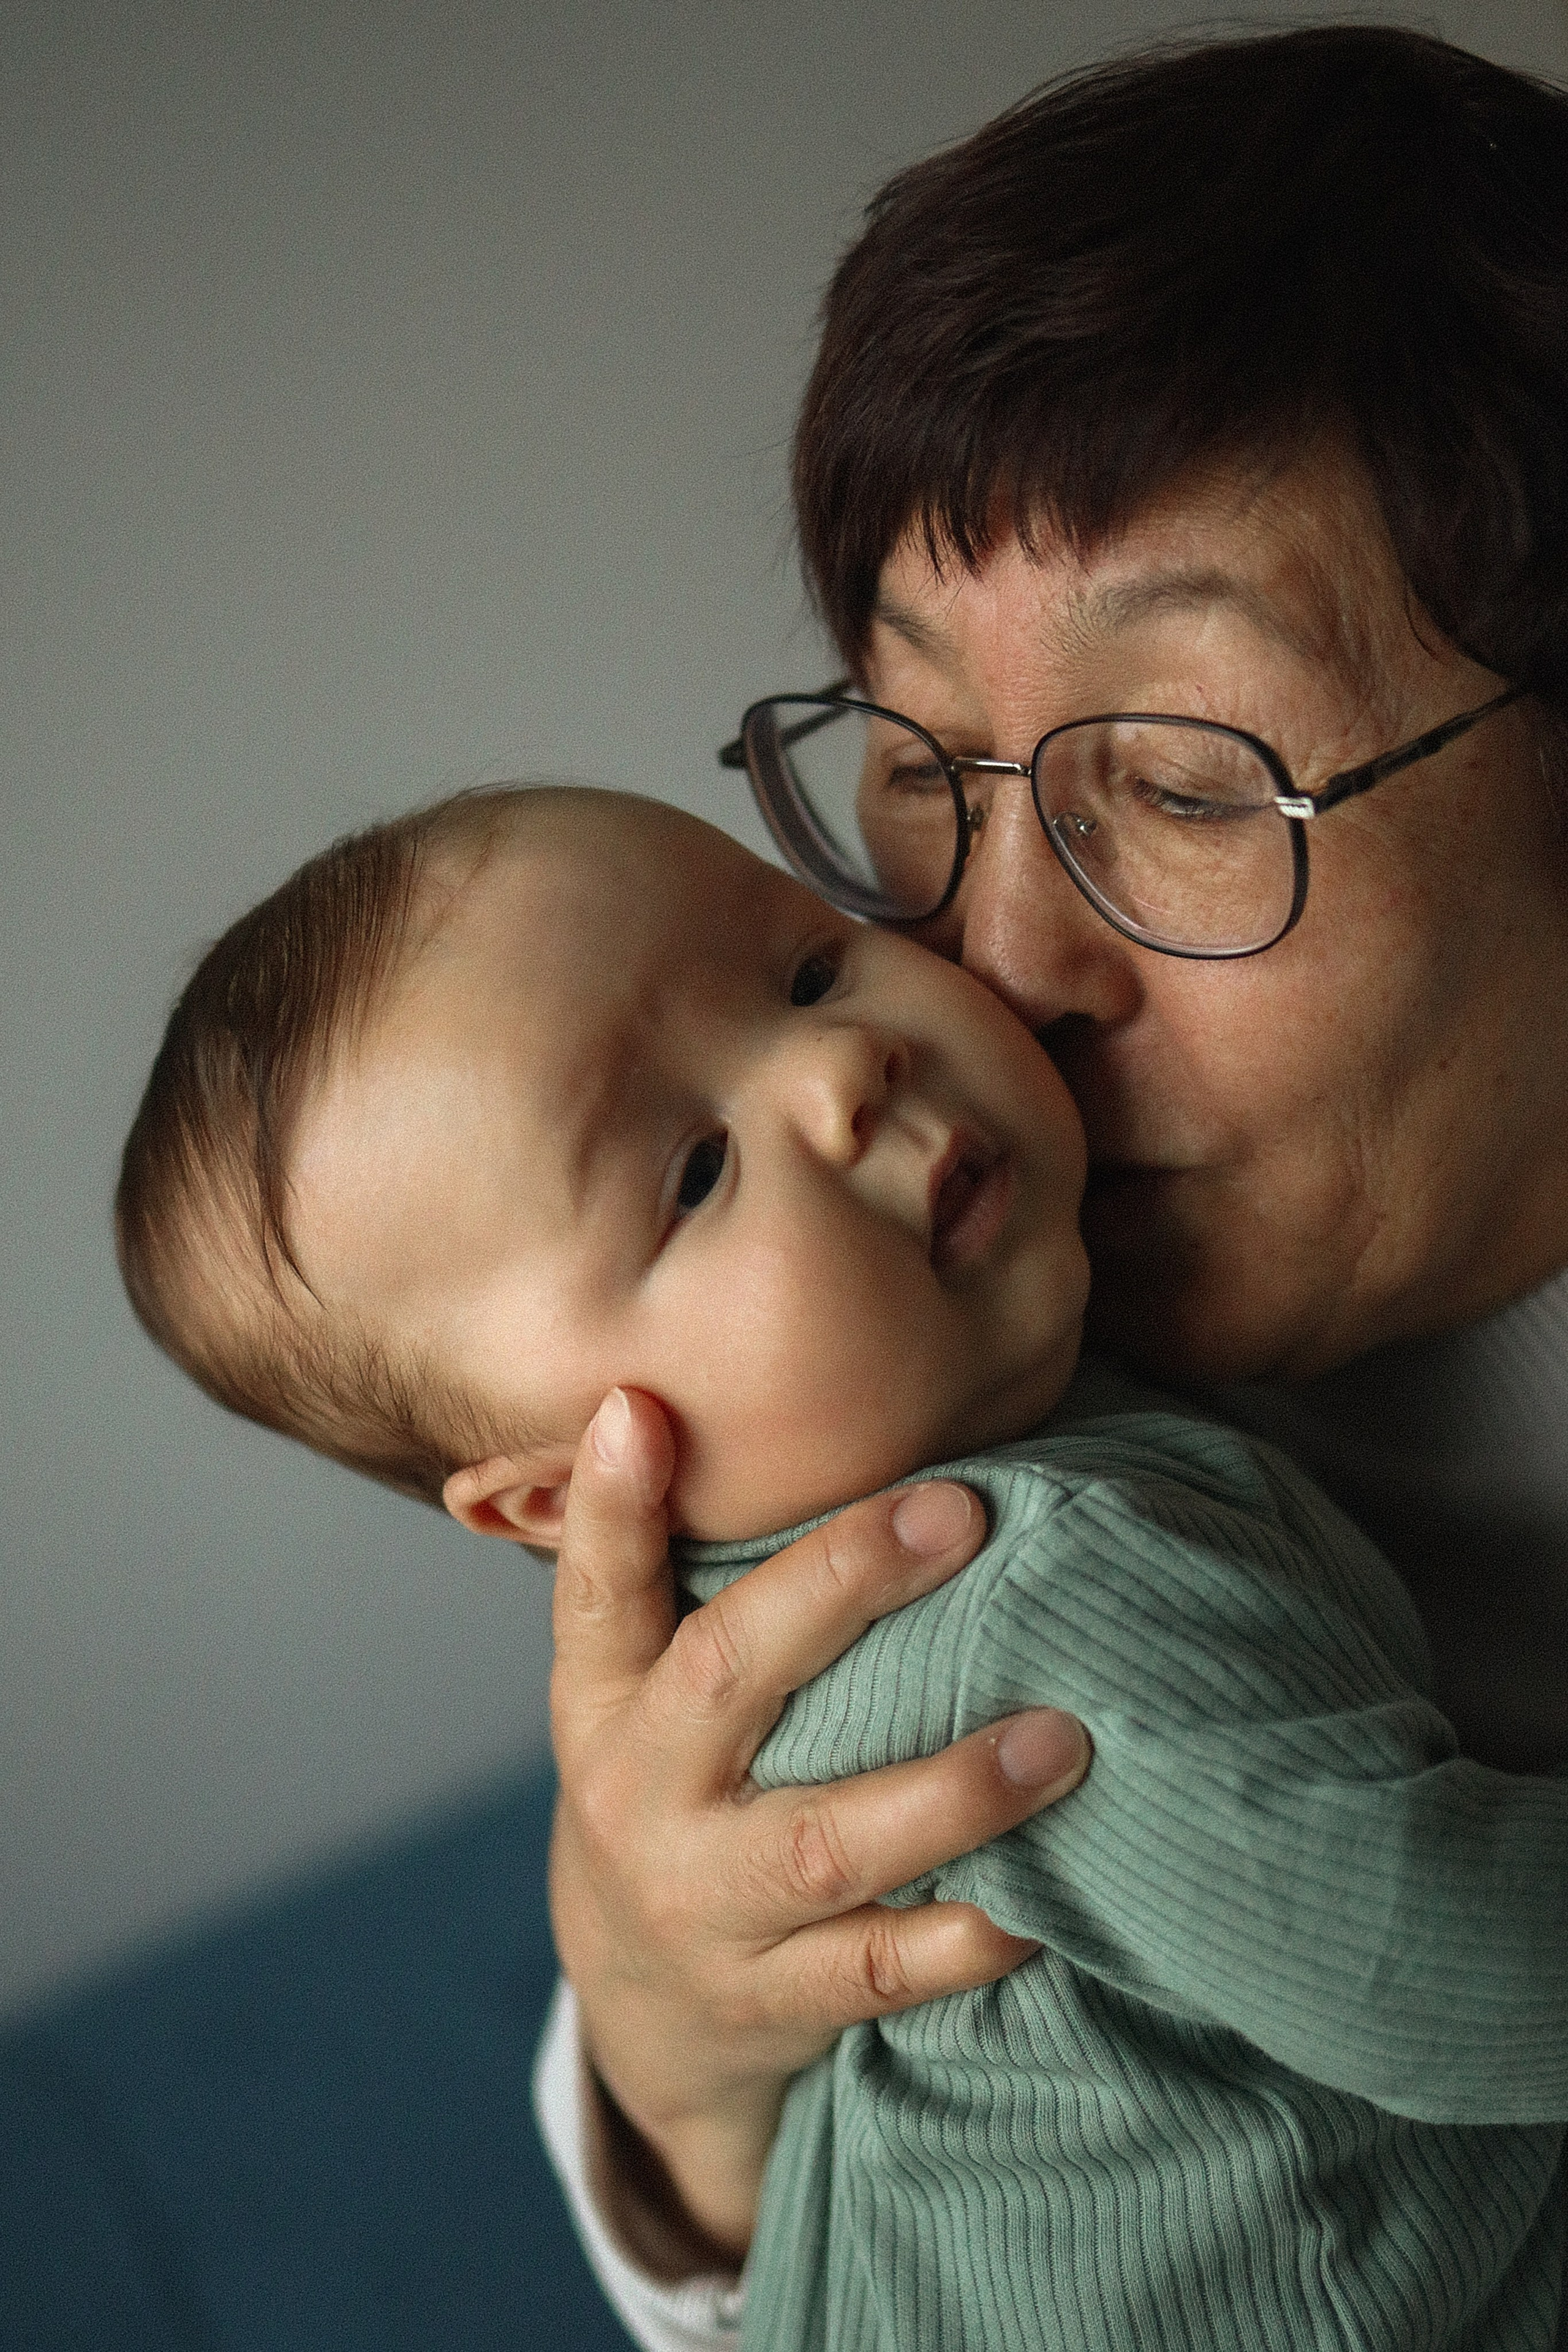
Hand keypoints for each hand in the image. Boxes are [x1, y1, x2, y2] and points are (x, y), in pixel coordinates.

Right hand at [548, 1387, 1090, 2267]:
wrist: (643, 2013)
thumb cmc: (676, 1794)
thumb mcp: (641, 1693)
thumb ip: (685, 1576)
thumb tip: (705, 1405)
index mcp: (603, 1702)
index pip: (598, 1593)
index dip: (613, 1504)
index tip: (639, 1409)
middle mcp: (639, 1796)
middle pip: (725, 1676)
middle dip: (840, 1588)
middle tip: (961, 1512)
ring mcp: (704, 1907)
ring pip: (822, 1845)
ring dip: (949, 1792)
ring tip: (1060, 1738)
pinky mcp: (774, 2003)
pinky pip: (882, 1970)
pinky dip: (971, 1935)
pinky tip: (1052, 1897)